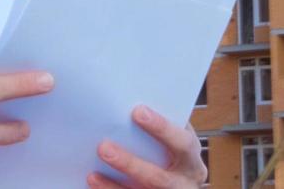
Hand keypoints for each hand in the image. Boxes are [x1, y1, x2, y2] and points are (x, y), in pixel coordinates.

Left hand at [87, 107, 207, 188]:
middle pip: (159, 178)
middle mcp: (184, 184)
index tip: (137, 111)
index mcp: (191, 160)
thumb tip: (127, 103)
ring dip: (114, 186)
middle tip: (104, 147)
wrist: (179, 187)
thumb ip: (161, 128)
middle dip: (130, 164)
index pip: (182, 143)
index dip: (162, 128)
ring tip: (92, 175)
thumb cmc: (172, 154)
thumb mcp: (175, 142)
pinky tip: (94, 182)